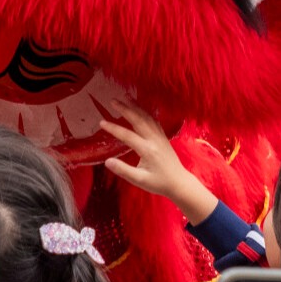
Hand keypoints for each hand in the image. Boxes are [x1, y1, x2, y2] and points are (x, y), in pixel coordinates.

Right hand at [101, 101, 216, 225]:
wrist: (179, 182)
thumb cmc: (158, 183)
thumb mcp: (140, 180)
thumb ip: (123, 170)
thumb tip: (107, 161)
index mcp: (147, 150)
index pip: (127, 135)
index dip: (114, 128)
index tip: (101, 122)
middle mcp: (154, 140)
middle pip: (138, 120)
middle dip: (125, 109)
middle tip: (113, 100)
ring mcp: (160, 137)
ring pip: (147, 117)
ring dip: (136, 107)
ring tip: (125, 98)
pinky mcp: (163, 137)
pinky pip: (154, 120)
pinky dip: (145, 112)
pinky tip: (140, 109)